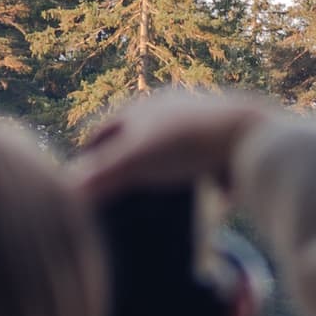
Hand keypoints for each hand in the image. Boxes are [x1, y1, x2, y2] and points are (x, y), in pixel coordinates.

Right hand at [73, 90, 275, 202]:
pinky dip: (188, 183)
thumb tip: (64, 192)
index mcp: (145, 108)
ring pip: (168, 152)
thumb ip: (101, 176)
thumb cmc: (188, 144)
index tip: (80, 174)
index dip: (91, 151)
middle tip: (109, 189)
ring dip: (156, 173)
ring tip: (145, 203)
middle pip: (137, 138)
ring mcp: (199, 128)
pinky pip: (199, 167)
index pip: (106, 127)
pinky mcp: (223, 148)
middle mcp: (171, 112)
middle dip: (122, 161)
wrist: (251, 138)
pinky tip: (188, 208)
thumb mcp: (137, 160)